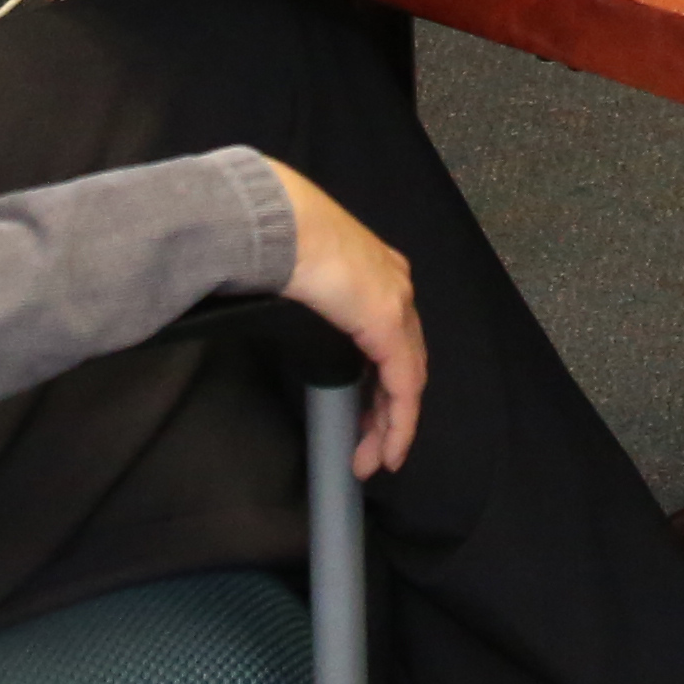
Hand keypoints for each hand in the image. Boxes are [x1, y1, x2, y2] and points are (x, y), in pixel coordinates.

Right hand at [268, 168, 428, 472]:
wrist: (282, 222)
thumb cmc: (277, 239)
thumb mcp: (300, 274)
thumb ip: (306, 296)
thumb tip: (280, 311)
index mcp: (378, 272)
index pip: (392, 338)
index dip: (383, 380)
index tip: (367, 413)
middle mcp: (397, 288)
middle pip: (402, 364)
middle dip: (386, 411)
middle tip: (369, 450)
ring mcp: (397, 306)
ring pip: (406, 381)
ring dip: (390, 425)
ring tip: (372, 461)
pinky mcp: (389, 326)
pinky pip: (403, 388)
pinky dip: (399, 423)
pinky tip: (389, 450)